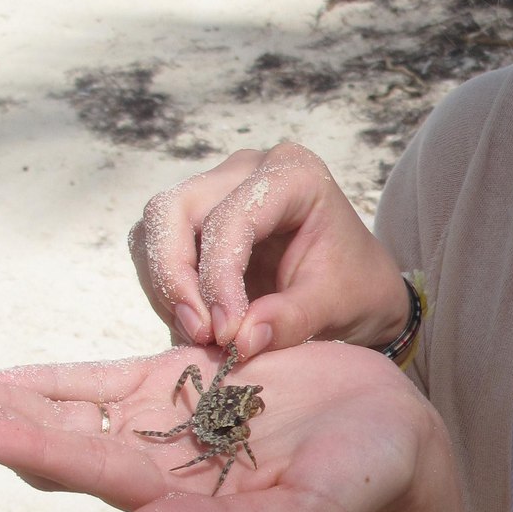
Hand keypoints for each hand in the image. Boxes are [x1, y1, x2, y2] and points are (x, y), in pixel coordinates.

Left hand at [0, 341, 437, 511]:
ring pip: (70, 411)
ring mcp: (167, 425)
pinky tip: (1, 377)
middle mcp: (160, 466)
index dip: (30, 445)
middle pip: (61, 441)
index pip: (92, 470)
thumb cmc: (363, 481)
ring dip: (5, 398)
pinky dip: (52, 380)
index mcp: (183, 497)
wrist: (395, 438)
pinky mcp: (184, 387)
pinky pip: (103, 384)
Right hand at [128, 143, 410, 358]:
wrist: (358, 289)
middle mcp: (246, 170)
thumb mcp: (334, 306)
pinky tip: (198, 325)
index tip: (225, 334)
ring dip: (165, 287)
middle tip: (200, 333)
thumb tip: (238, 342)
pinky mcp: (197, 220)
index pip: (230, 218)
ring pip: (155, 229)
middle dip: (174, 277)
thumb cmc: (354, 288)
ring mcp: (217, 190)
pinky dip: (168, 292)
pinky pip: (156, 250)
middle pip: (173, 210)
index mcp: (293, 174)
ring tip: (201, 336)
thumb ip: (290, 320)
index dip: (218, 277)